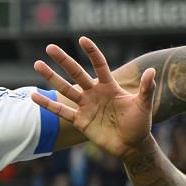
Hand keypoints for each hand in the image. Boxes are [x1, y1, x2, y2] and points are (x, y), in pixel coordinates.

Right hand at [32, 37, 153, 157]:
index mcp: (109, 86)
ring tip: (37, 64)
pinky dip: (48, 105)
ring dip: (51, 77)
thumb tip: (152, 71)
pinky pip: (61, 110)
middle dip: (63, 60)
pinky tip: (34, 95)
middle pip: (76, 73)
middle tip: (50, 47)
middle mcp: (94, 93)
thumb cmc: (140, 124)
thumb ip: (147, 89)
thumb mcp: (144, 105)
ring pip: (65, 89)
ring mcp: (85, 106)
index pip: (99, 64)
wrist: (132, 146)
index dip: (91, 52)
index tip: (82, 39)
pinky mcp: (80, 120)